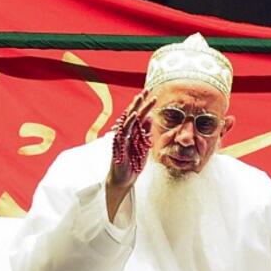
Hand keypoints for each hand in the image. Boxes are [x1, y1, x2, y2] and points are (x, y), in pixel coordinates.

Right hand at [105, 90, 155, 219]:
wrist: (124, 180)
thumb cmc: (133, 164)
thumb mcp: (143, 147)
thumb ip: (145, 133)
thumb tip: (150, 118)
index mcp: (132, 133)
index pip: (138, 116)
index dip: (144, 106)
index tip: (152, 95)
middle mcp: (125, 133)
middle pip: (132, 114)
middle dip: (140, 102)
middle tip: (147, 90)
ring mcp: (121, 138)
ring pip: (128, 119)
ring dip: (136, 108)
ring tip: (142, 97)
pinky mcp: (119, 144)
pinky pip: (124, 132)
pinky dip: (130, 122)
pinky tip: (135, 115)